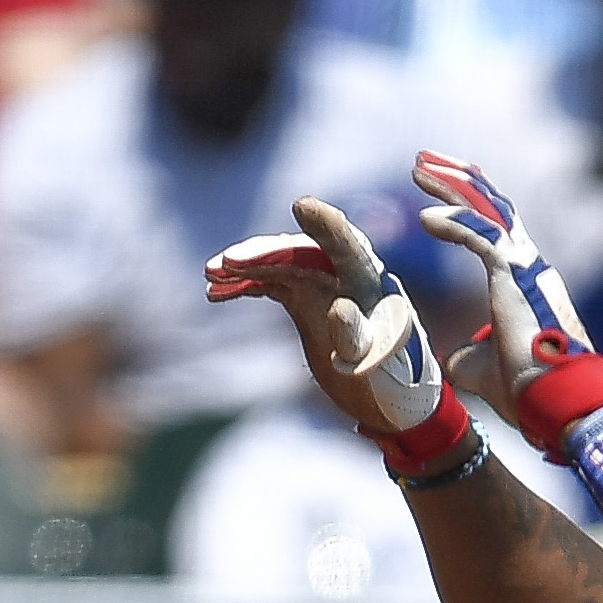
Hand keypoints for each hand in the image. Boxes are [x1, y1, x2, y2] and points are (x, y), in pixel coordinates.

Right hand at [204, 197, 446, 445]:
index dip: (326, 225)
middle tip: (227, 262)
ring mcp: (324, 281)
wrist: (390, 396)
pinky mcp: (306, 296)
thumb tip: (338, 305)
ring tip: (211, 273)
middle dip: (264, 253)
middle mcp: (347, 273)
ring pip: (281, 261)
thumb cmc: (391, 382)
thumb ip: (358, 337)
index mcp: (372, 283)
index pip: (348, 246)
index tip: (301, 206)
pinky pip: (272, 280)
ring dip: (247, 265)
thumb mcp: (377, 366)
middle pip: (301, 251)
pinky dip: (246, 283)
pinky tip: (216, 292)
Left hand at [413, 150, 602, 448]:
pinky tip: (424, 219)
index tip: (437, 190)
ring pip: (486, 211)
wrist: (555, 403)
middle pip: (490, 207)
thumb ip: (466, 355)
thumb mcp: (482, 369)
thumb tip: (447, 360)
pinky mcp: (515, 275)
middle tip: (423, 161)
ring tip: (418, 169)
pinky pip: (480, 236)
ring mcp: (525, 267)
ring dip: (451, 187)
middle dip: (456, 180)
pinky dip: (453, 224)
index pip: (495, 229)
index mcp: (524, 281)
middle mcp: (529, 265)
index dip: (467, 205)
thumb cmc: (529, 391)